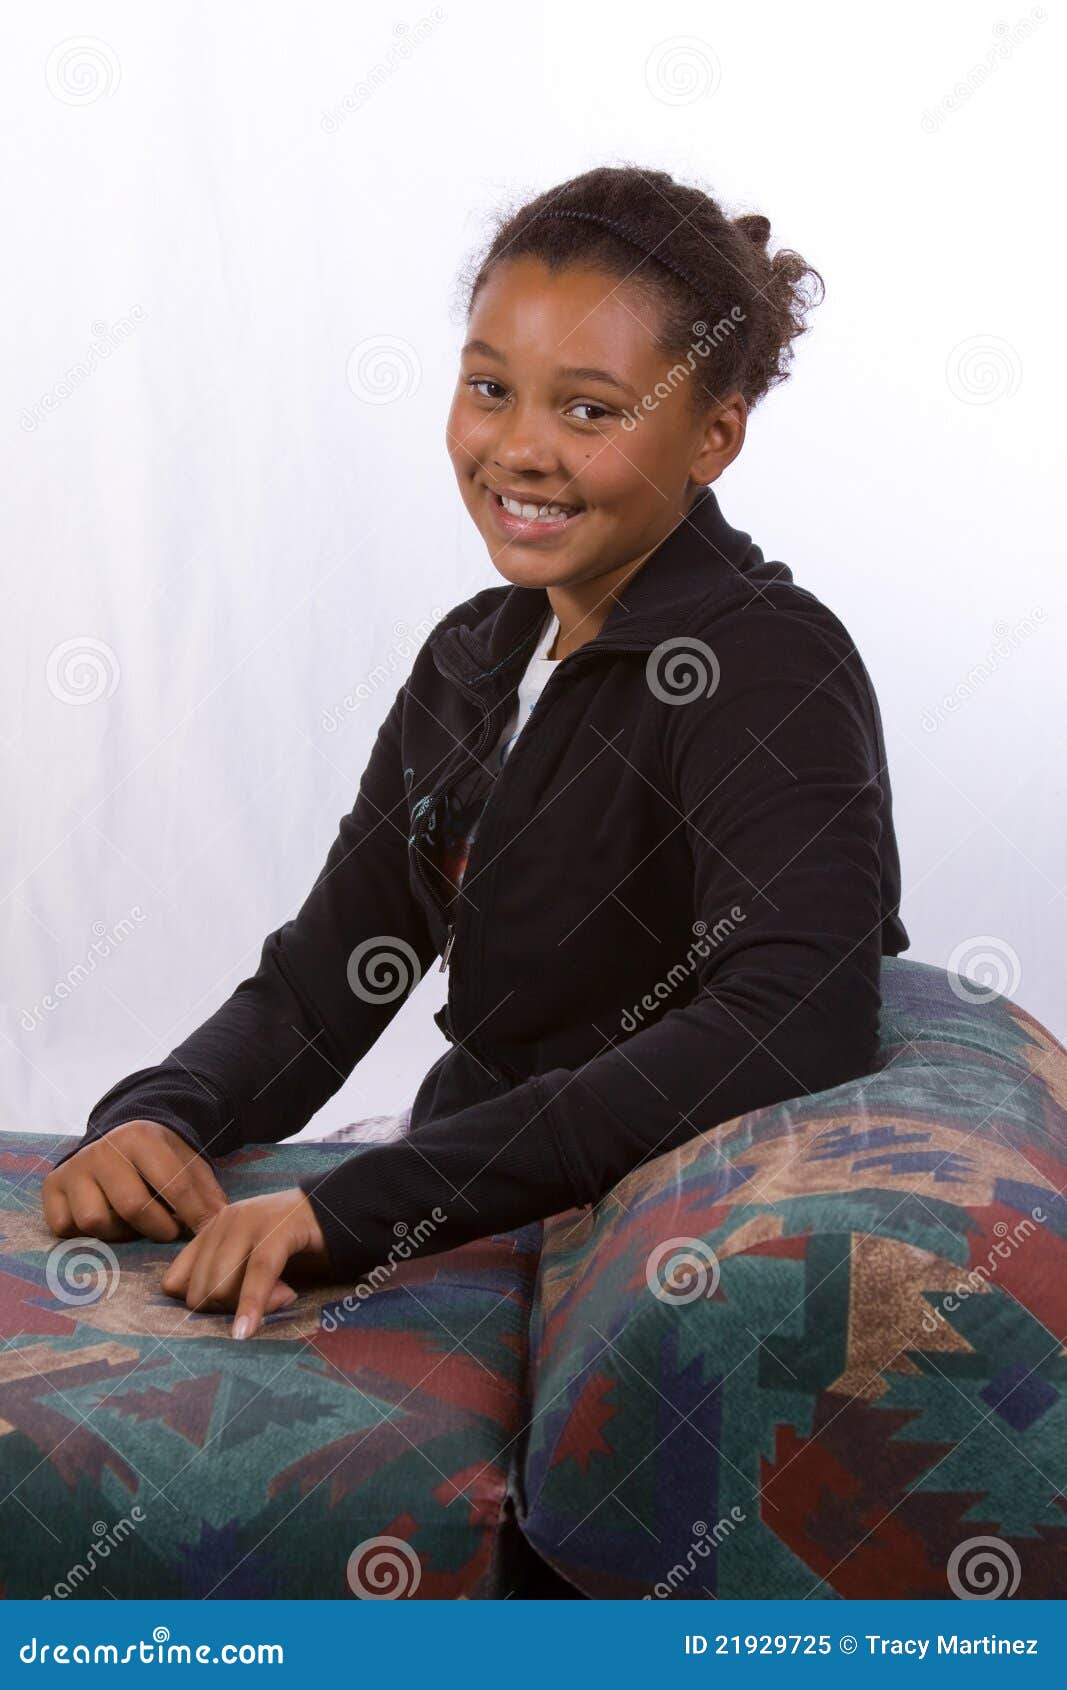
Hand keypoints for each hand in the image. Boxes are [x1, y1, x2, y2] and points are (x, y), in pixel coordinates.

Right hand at [42, 1120, 226, 1243]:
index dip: (194, 1214)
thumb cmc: (157, 1158)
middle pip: (132, 1207)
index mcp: (140, 1137)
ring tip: (133, 1223)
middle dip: (158, 1228)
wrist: (114, 1138)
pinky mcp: (52, 1187)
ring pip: (95, 1220)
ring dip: (119, 1232)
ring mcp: (74, 1168)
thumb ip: (204, 1191)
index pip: (173, 1184)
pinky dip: (86, 1233)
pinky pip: (66, 1227)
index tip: (205, 1231)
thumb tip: (220, 1221)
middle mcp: (102, 1149)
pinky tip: (104, 1219)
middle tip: (168, 1231)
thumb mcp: (185, 1162)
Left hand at [159, 1187, 333, 1338]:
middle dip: (228, 1310)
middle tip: (268, 1303)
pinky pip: (256, 1277)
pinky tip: (248, 1330)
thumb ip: (224, 1279)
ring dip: (249, 1307)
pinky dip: (251, 1308)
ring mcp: (248, 1223)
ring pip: (221, 1288)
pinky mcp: (276, 1230)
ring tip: (284, 1297)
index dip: (198, 1306)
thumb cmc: (291, 1242)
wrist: (337, 1208)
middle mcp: (222, 1223)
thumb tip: (206, 1314)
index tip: (231, 1309)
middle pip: (200, 1292)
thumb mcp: (248, 1258)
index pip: (175, 1283)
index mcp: (210, 1230)